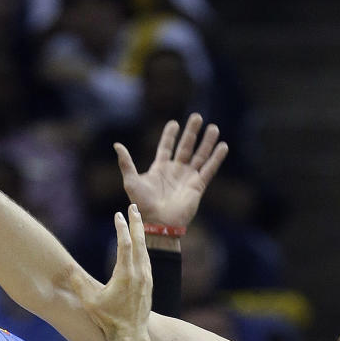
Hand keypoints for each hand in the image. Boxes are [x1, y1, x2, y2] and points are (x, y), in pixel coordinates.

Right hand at [75, 204, 150, 337]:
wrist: (130, 336)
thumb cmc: (109, 320)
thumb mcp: (89, 301)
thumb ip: (78, 282)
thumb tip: (67, 267)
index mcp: (126, 274)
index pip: (125, 244)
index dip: (121, 228)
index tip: (118, 215)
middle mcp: (139, 274)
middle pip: (140, 242)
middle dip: (136, 223)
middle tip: (134, 207)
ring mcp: (146, 279)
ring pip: (145, 251)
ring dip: (141, 234)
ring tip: (137, 222)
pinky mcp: (148, 285)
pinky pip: (146, 261)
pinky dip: (143, 249)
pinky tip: (140, 247)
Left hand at [114, 113, 227, 232]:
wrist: (158, 223)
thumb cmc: (143, 204)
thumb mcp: (131, 181)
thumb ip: (126, 163)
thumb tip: (117, 145)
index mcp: (160, 169)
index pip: (166, 147)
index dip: (170, 135)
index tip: (174, 123)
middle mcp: (175, 171)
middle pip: (185, 147)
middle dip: (191, 132)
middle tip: (197, 116)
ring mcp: (187, 178)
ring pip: (199, 155)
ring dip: (207, 142)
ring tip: (213, 128)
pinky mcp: (197, 186)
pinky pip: (209, 169)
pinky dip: (216, 158)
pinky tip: (223, 146)